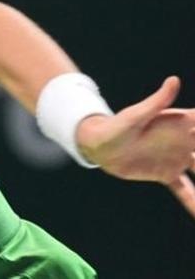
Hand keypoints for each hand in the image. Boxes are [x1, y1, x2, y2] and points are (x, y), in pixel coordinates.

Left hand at [76, 76, 194, 215]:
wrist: (98, 144)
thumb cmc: (116, 125)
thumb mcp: (136, 115)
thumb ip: (157, 101)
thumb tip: (174, 80)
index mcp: (182, 124)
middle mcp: (186, 140)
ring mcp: (179, 158)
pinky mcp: (167, 174)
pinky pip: (186, 190)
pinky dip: (194, 203)